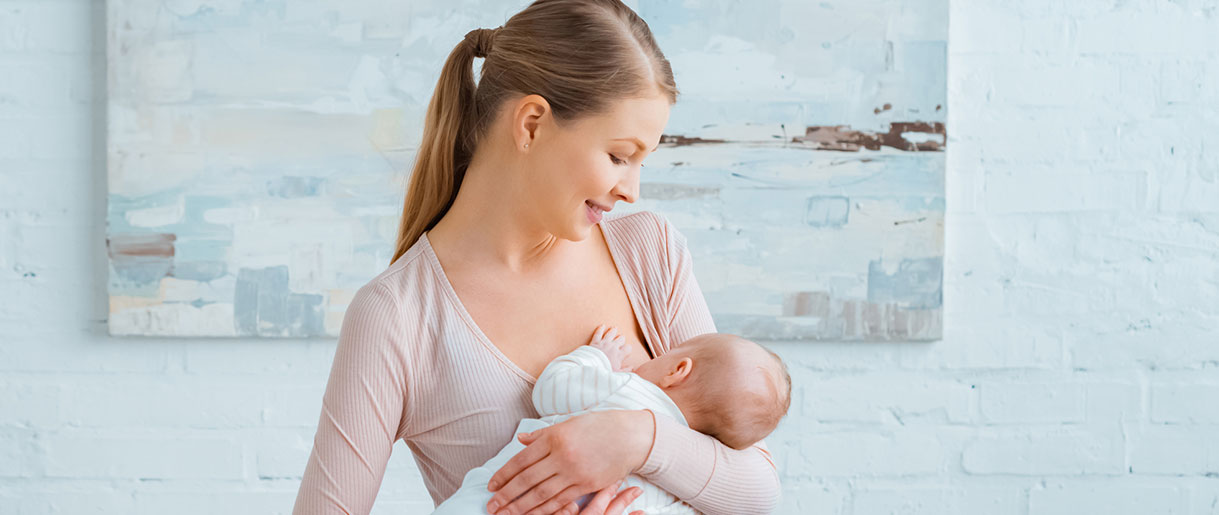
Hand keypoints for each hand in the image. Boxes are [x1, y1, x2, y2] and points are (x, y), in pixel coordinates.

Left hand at [485, 410, 654, 514]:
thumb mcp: (569, 423)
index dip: (504, 475)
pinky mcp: (587, 485)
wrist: (631, 436)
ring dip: (521, 507)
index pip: (522, 460)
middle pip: (528, 480)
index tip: (491, 486)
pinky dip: (544, 510)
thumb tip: (520, 439)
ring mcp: (575, 472)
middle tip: (491, 506)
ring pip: (542, 494)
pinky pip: (561, 501)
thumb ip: (543, 435)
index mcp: (555, 437)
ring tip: (505, 514)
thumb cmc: (599, 426)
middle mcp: (562, 455)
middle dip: (507, 495)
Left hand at [588, 324, 631, 371]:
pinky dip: (601, 328)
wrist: (591, 369)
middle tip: (621, 339)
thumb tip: (632, 368)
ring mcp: (604, 343)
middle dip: (621, 339)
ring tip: (615, 328)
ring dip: (613, 331)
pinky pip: (599, 333)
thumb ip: (626, 371)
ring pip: (611, 333)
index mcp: (619, 355)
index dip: (628, 349)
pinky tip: (603, 326)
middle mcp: (613, 347)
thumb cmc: (604, 372)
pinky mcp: (595, 342)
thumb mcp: (617, 375)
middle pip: (621, 338)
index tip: (626, 351)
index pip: (628, 348)